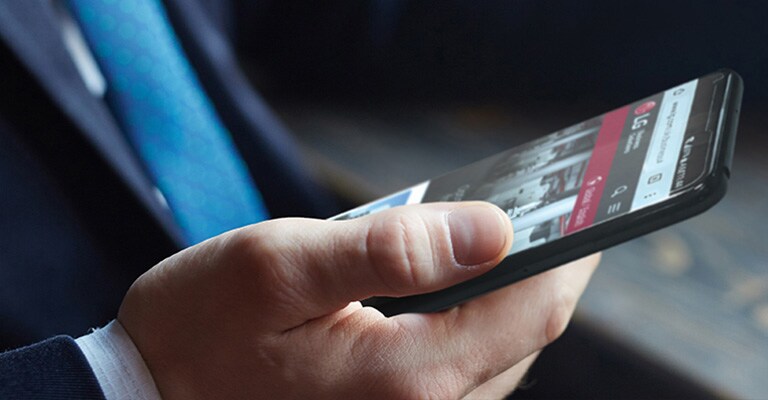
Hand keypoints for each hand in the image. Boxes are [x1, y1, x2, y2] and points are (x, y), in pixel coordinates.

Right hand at [118, 202, 598, 398]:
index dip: (569, 254)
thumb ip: (386, 251)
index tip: (591, 210)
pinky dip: (477, 323)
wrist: (153, 396)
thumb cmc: (203, 325)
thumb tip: (490, 229)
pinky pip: (464, 369)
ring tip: (514, 242)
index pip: (531, 310)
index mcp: (407, 376)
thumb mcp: (280, 266)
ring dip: (513, 298)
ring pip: (499, 355)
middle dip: (545, 272)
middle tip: (556, 215)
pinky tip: (461, 287)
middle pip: (525, 336)